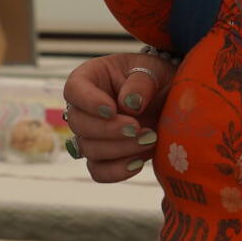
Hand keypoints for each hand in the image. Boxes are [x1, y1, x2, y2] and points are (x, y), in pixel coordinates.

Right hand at [62, 52, 173, 183]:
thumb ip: (141, 82)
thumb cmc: (154, 77)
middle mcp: (84, 108)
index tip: (112, 109)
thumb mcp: (152, 69)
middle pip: (79, 124)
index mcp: (89, 78)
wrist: (167, 98)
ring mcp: (91, 135)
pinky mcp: (104, 156)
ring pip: (89, 149)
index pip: (74, 89)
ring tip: (150, 139)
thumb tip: (131, 104)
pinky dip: (116, 171)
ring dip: (119, 149)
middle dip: (108, 130)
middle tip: (137, 127)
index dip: (88, 102)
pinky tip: (139, 162)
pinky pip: (99, 171)